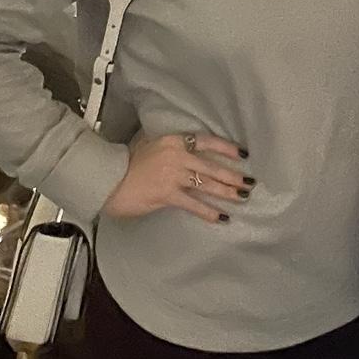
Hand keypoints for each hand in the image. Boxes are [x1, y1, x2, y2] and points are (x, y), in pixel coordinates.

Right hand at [102, 131, 253, 224]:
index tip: (243, 154)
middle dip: (233, 176)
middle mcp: (176, 156)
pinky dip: (209, 212)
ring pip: (207, 184)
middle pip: (212, 166)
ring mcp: (173, 176)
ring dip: (227, 192)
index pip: (206, 142)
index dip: (226, 148)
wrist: (108, 180)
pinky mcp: (167, 195)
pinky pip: (194, 204)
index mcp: (173, 141)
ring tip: (241, 197)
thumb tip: (184, 145)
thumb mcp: (148, 144)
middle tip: (250, 182)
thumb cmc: (126, 163)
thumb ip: (168, 144)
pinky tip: (221, 217)